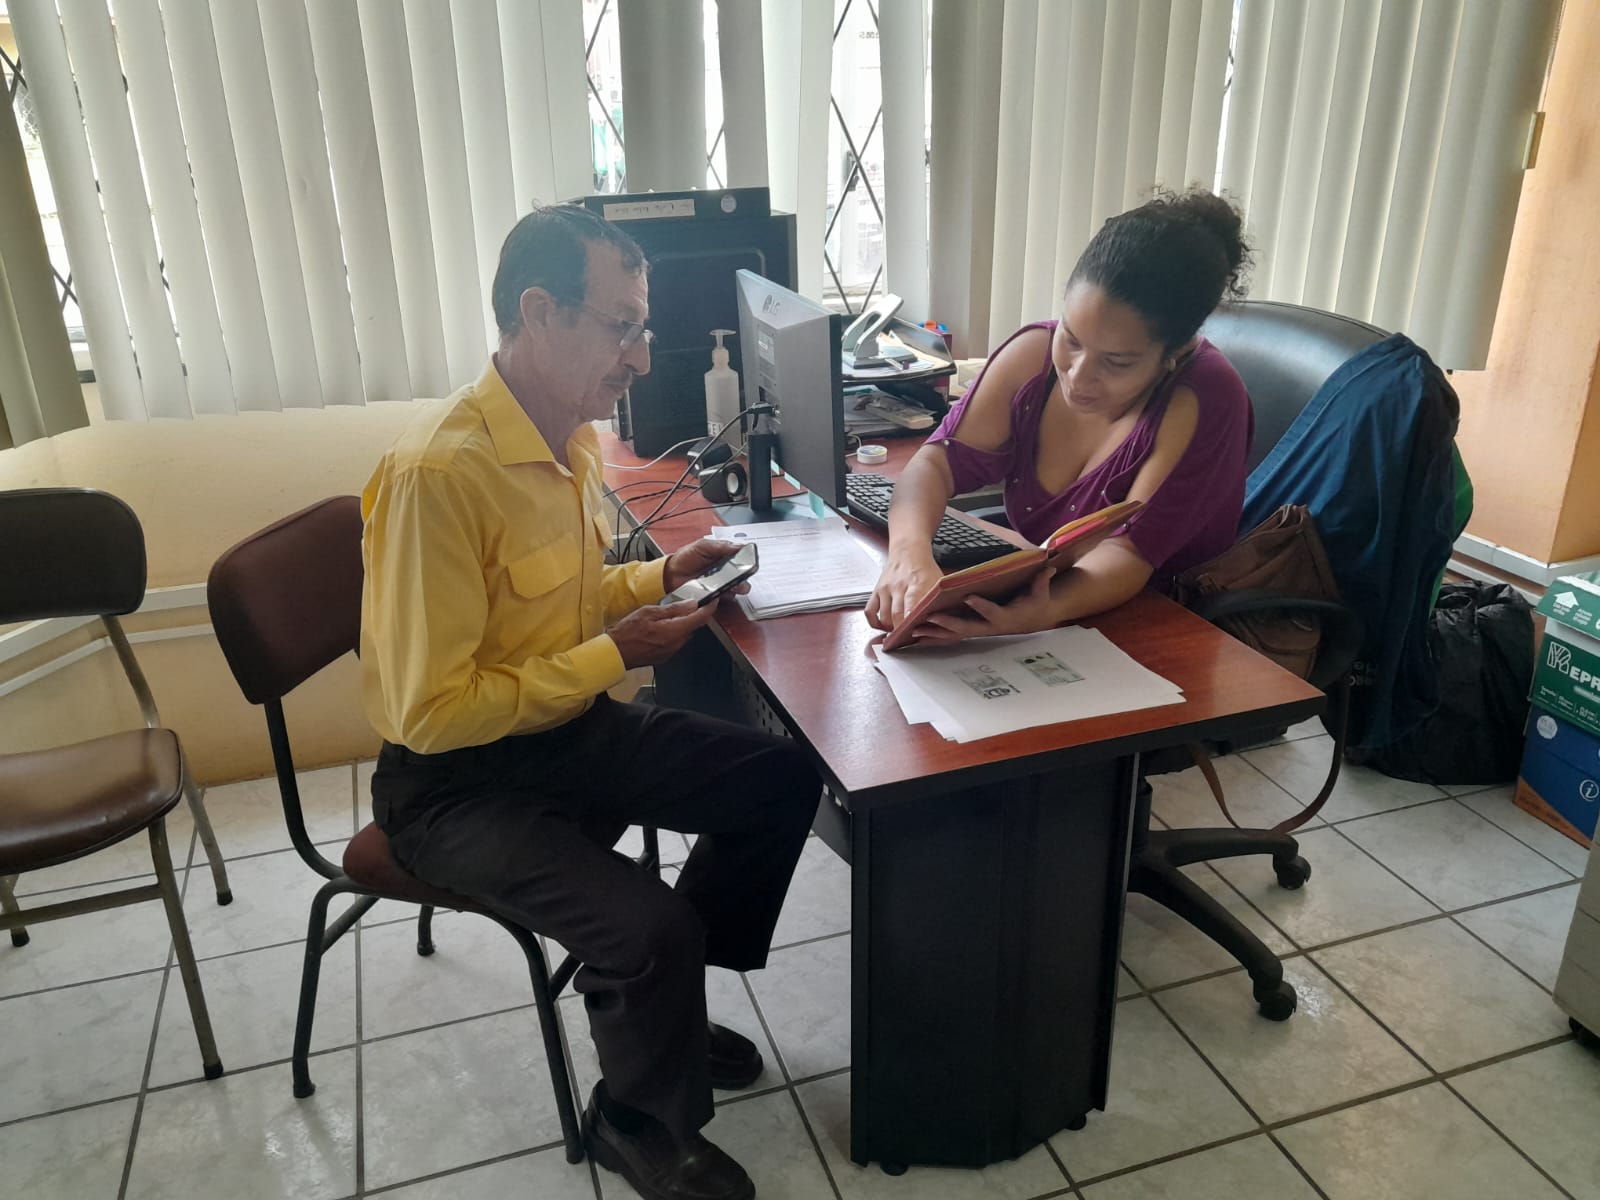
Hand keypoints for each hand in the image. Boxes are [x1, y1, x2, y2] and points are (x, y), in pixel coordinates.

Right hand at [608, 600, 717, 668]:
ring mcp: (671, 652)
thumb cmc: (627, 632)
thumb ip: (673, 609)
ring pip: (684, 634)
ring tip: (666, 616)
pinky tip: (661, 628)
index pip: (700, 619)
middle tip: (685, 604)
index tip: (712, 601)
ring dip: (682, 625)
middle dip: (693, 615)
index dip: (709, 608)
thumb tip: (691, 604)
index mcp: (674, 631)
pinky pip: (676, 642)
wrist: (615, 653)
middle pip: (693, 627)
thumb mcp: (649, 612)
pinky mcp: (665, 656)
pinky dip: (674, 633)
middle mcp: (676, 644)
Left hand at [663, 538, 742, 594]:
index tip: (750, 559)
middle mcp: (726, 570)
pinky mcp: (717, 594)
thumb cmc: (686, 558)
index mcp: (724, 555)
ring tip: (736, 585)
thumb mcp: (702, 546)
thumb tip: (738, 546)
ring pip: (738, 586)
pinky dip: (728, 595)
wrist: (671, 575)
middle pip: (743, 573)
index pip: (742, 557)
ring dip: (739, 586)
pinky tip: (725, 592)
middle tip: (744, 573)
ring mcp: (722, 583)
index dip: (748, 558)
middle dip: (746, 574)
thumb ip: (720, 546)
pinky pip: (727, 596)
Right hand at [865, 548, 942, 631]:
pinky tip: (884, 626)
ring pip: (883, 616)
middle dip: (901, 631)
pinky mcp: (876, 591)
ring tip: (899, 633)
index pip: (911, 605)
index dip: (911, 621)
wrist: (908, 551)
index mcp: (917, 583)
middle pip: (896, 615)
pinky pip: (870, 612)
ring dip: (890, 629)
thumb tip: (945, 620)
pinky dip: (875, 623)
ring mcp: (885, 589)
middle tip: (908, 639)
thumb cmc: (924, 568)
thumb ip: (939, 599)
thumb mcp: (938, 581)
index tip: (913, 633)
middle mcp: (898, 586)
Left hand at [910, 567, 1058, 645]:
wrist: (1032, 620)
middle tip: (930, 618)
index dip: (981, 605)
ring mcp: (979, 630)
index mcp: (1004, 617)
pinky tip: (917, 636)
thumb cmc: (1035, 603)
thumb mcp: (1041, 593)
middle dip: (947, 623)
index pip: (991, 611)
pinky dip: (935, 637)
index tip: (968, 597)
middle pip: (966, 627)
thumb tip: (1049, 567)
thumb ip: (1042, 581)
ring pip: (954, 635)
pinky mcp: (972, 631)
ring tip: (914, 629)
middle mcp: (988, 627)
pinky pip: (951, 636)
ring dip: (935, 633)